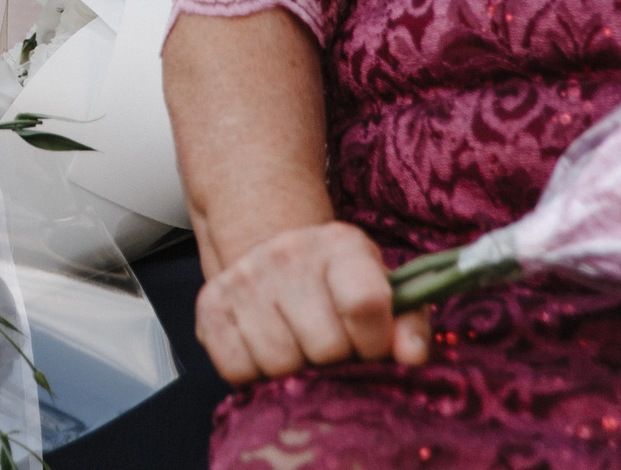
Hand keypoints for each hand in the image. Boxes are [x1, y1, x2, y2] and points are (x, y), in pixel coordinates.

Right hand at [197, 222, 431, 384]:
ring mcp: (244, 277)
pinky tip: (265, 353)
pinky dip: (254, 375)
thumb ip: (407, 322)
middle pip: (325, 346)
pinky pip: (237, 369)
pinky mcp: (210, 304)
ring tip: (299, 351)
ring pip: (280, 363)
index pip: (365, 303)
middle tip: (331, 351)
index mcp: (340, 245)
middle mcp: (287, 253)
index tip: (369, 347)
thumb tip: (411, 357)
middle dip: (334, 362)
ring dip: (294, 372)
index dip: (374, 342)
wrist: (269, 253)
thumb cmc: (335, 285)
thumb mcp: (382, 289)